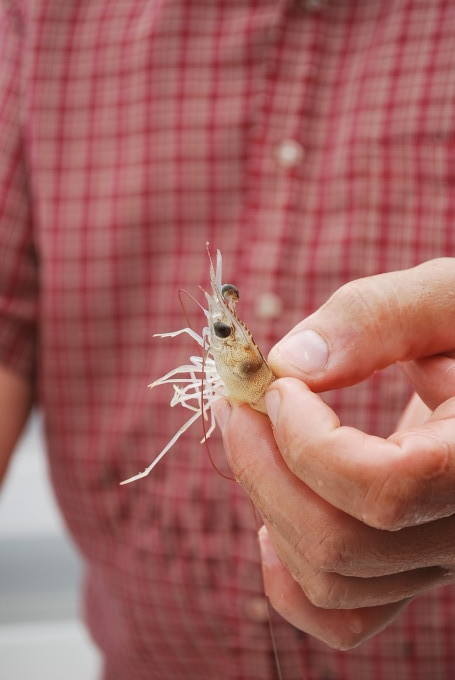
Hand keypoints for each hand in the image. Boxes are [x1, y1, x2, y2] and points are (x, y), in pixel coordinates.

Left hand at [215, 258, 454, 648]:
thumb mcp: (447, 297)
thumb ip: (377, 318)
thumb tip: (289, 364)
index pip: (386, 487)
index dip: (309, 442)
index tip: (279, 386)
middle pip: (341, 543)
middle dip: (262, 468)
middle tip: (236, 403)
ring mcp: (437, 556)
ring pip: (332, 581)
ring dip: (266, 506)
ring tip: (248, 437)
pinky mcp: (409, 563)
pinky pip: (349, 617)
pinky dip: (293, 583)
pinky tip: (267, 527)